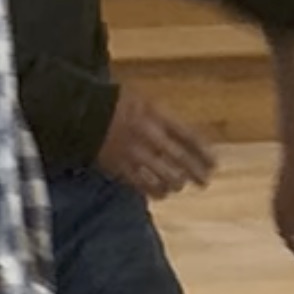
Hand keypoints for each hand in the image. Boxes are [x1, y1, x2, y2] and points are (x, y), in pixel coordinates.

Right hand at [95, 89, 217, 199]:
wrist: (80, 111)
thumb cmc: (113, 103)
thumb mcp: (142, 100)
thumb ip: (162, 117)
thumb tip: (183, 136)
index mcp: (156, 115)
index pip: (187, 136)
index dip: (203, 152)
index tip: (213, 163)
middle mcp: (148, 135)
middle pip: (179, 158)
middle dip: (195, 171)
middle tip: (205, 181)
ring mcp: (134, 152)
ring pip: (163, 174)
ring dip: (176, 182)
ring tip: (181, 185)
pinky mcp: (120, 167)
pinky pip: (142, 184)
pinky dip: (155, 190)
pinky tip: (161, 193)